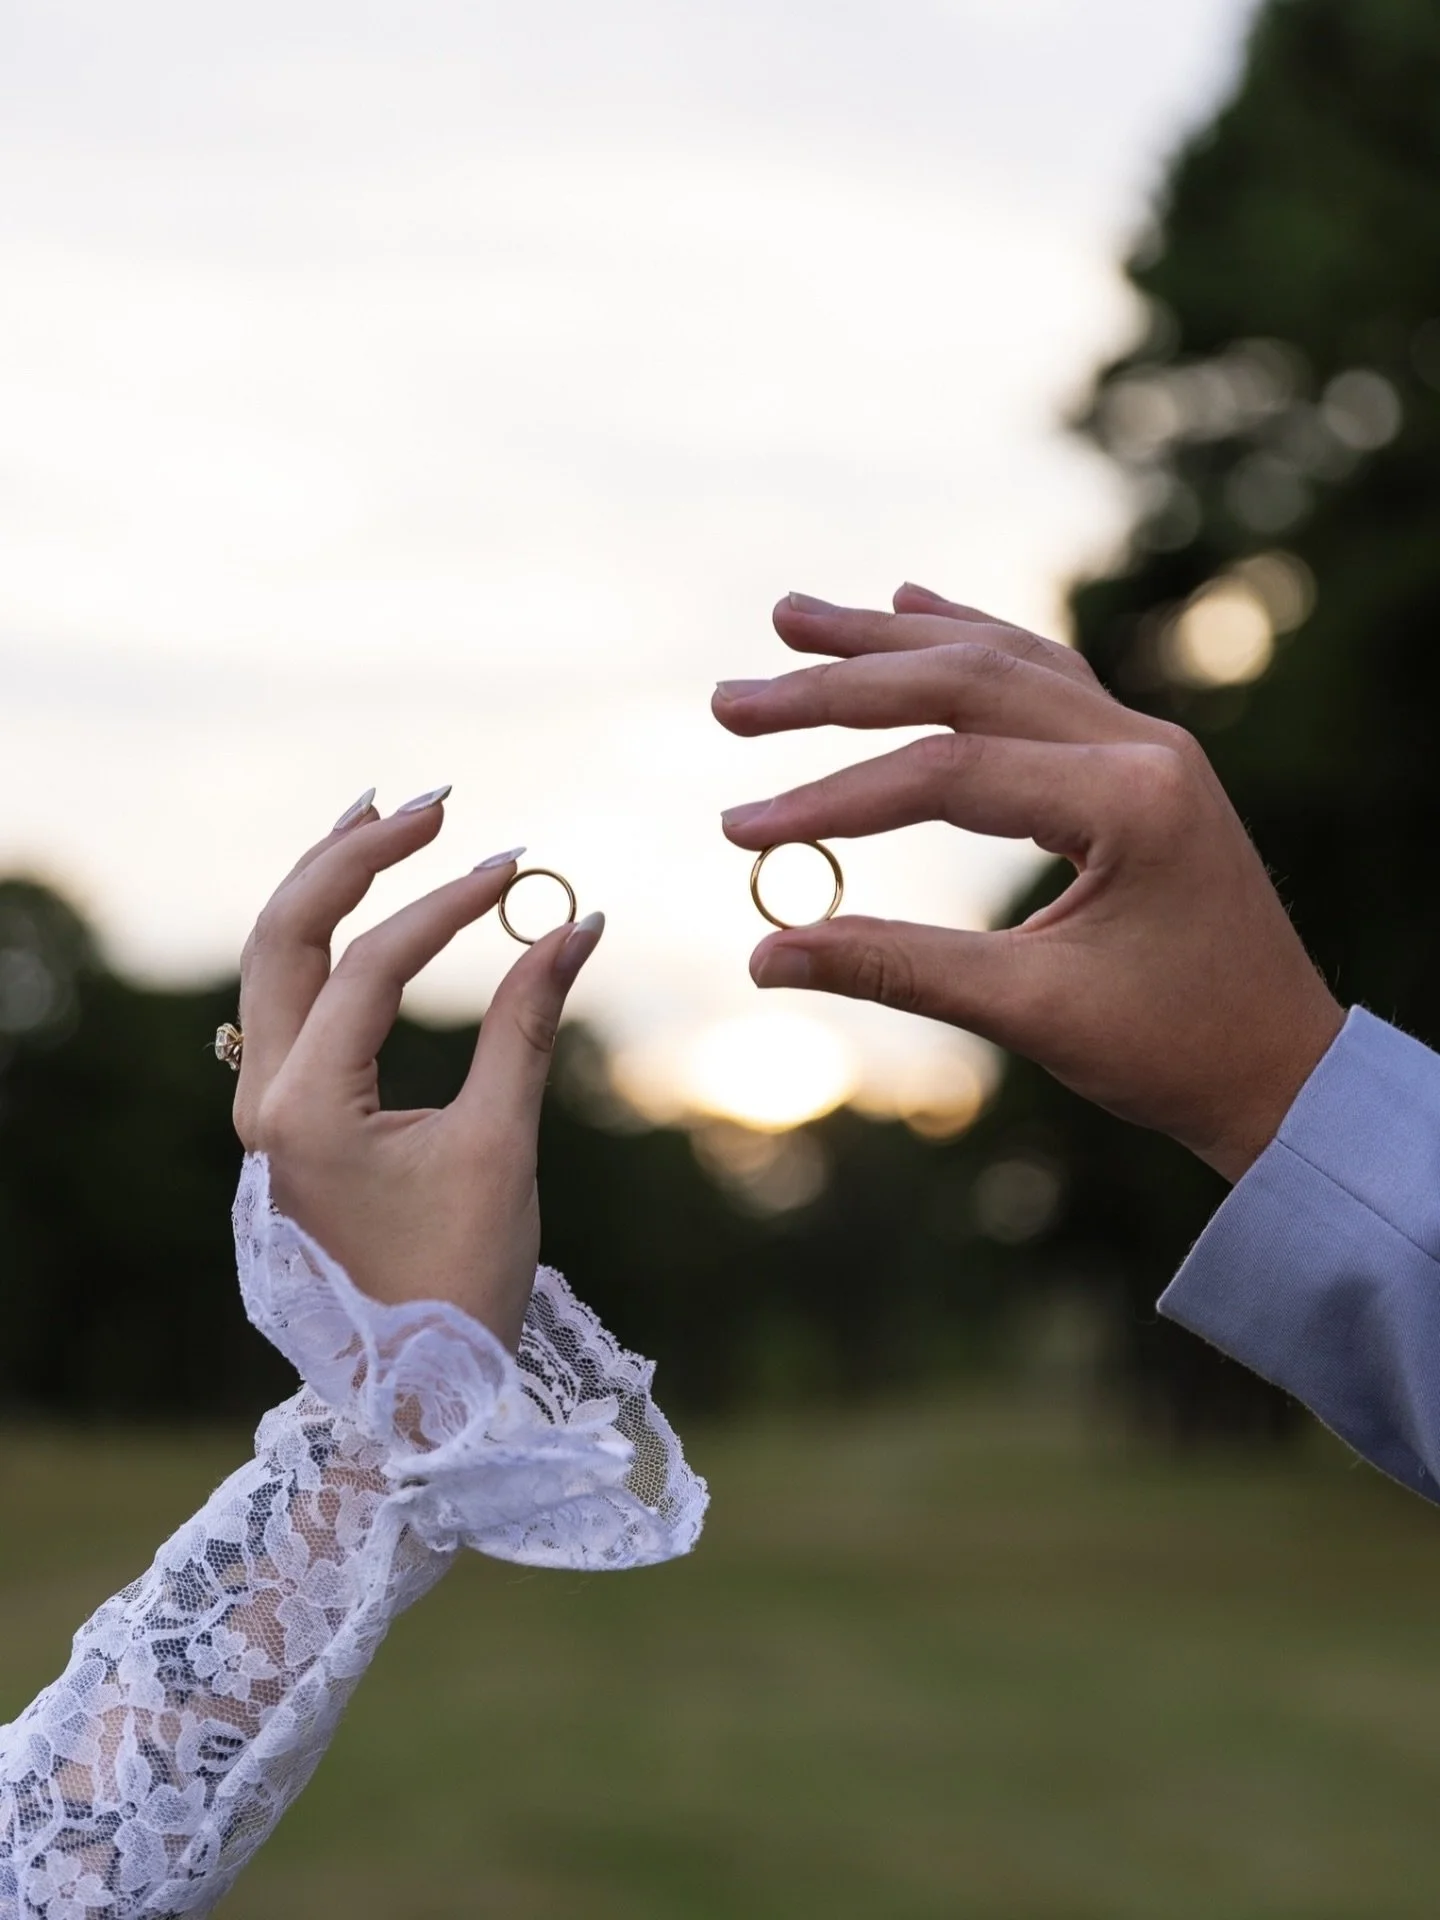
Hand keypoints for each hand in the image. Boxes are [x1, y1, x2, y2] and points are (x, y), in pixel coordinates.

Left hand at [232, 792, 603, 1347]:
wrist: (413, 1386)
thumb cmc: (460, 1280)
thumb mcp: (501, 1147)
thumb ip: (528, 1026)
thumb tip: (576, 923)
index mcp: (304, 1109)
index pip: (373, 967)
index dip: (452, 906)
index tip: (525, 869)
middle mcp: (264, 1098)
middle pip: (283, 934)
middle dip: (355, 859)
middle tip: (433, 806)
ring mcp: (265, 1107)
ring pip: (273, 959)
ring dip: (327, 884)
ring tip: (383, 817)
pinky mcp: (288, 1115)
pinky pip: (289, 998)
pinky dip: (325, 939)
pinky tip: (363, 900)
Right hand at [713, 584, 1342, 1181]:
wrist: (1283, 1068)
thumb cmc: (1172, 1050)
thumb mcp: (1028, 1012)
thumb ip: (895, 966)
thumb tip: (764, 955)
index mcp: (1131, 799)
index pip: (949, 772)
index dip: (834, 797)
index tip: (740, 830)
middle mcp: (1144, 746)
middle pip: (966, 682)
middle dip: (840, 686)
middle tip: (732, 700)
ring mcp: (1146, 742)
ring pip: (1001, 661)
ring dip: (892, 642)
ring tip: (793, 619)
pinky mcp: (1138, 759)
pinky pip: (1042, 675)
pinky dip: (967, 642)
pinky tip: (912, 606)